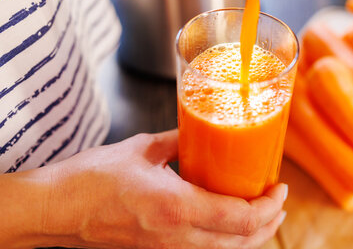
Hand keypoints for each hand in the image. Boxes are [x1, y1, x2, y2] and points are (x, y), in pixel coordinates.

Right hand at [1, 130, 286, 248]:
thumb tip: (199, 132)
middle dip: (268, 224)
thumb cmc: (89, 180)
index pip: (240, 219)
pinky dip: (227, 242)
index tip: (280, 187)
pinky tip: (229, 227)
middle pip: (240, 242)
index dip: (268, 206)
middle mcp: (176, 237)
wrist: (54, 211)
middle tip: (279, 202)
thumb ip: (176, 141)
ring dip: (251, 236)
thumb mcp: (141, 150)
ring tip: (264, 216)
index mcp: (175, 207)